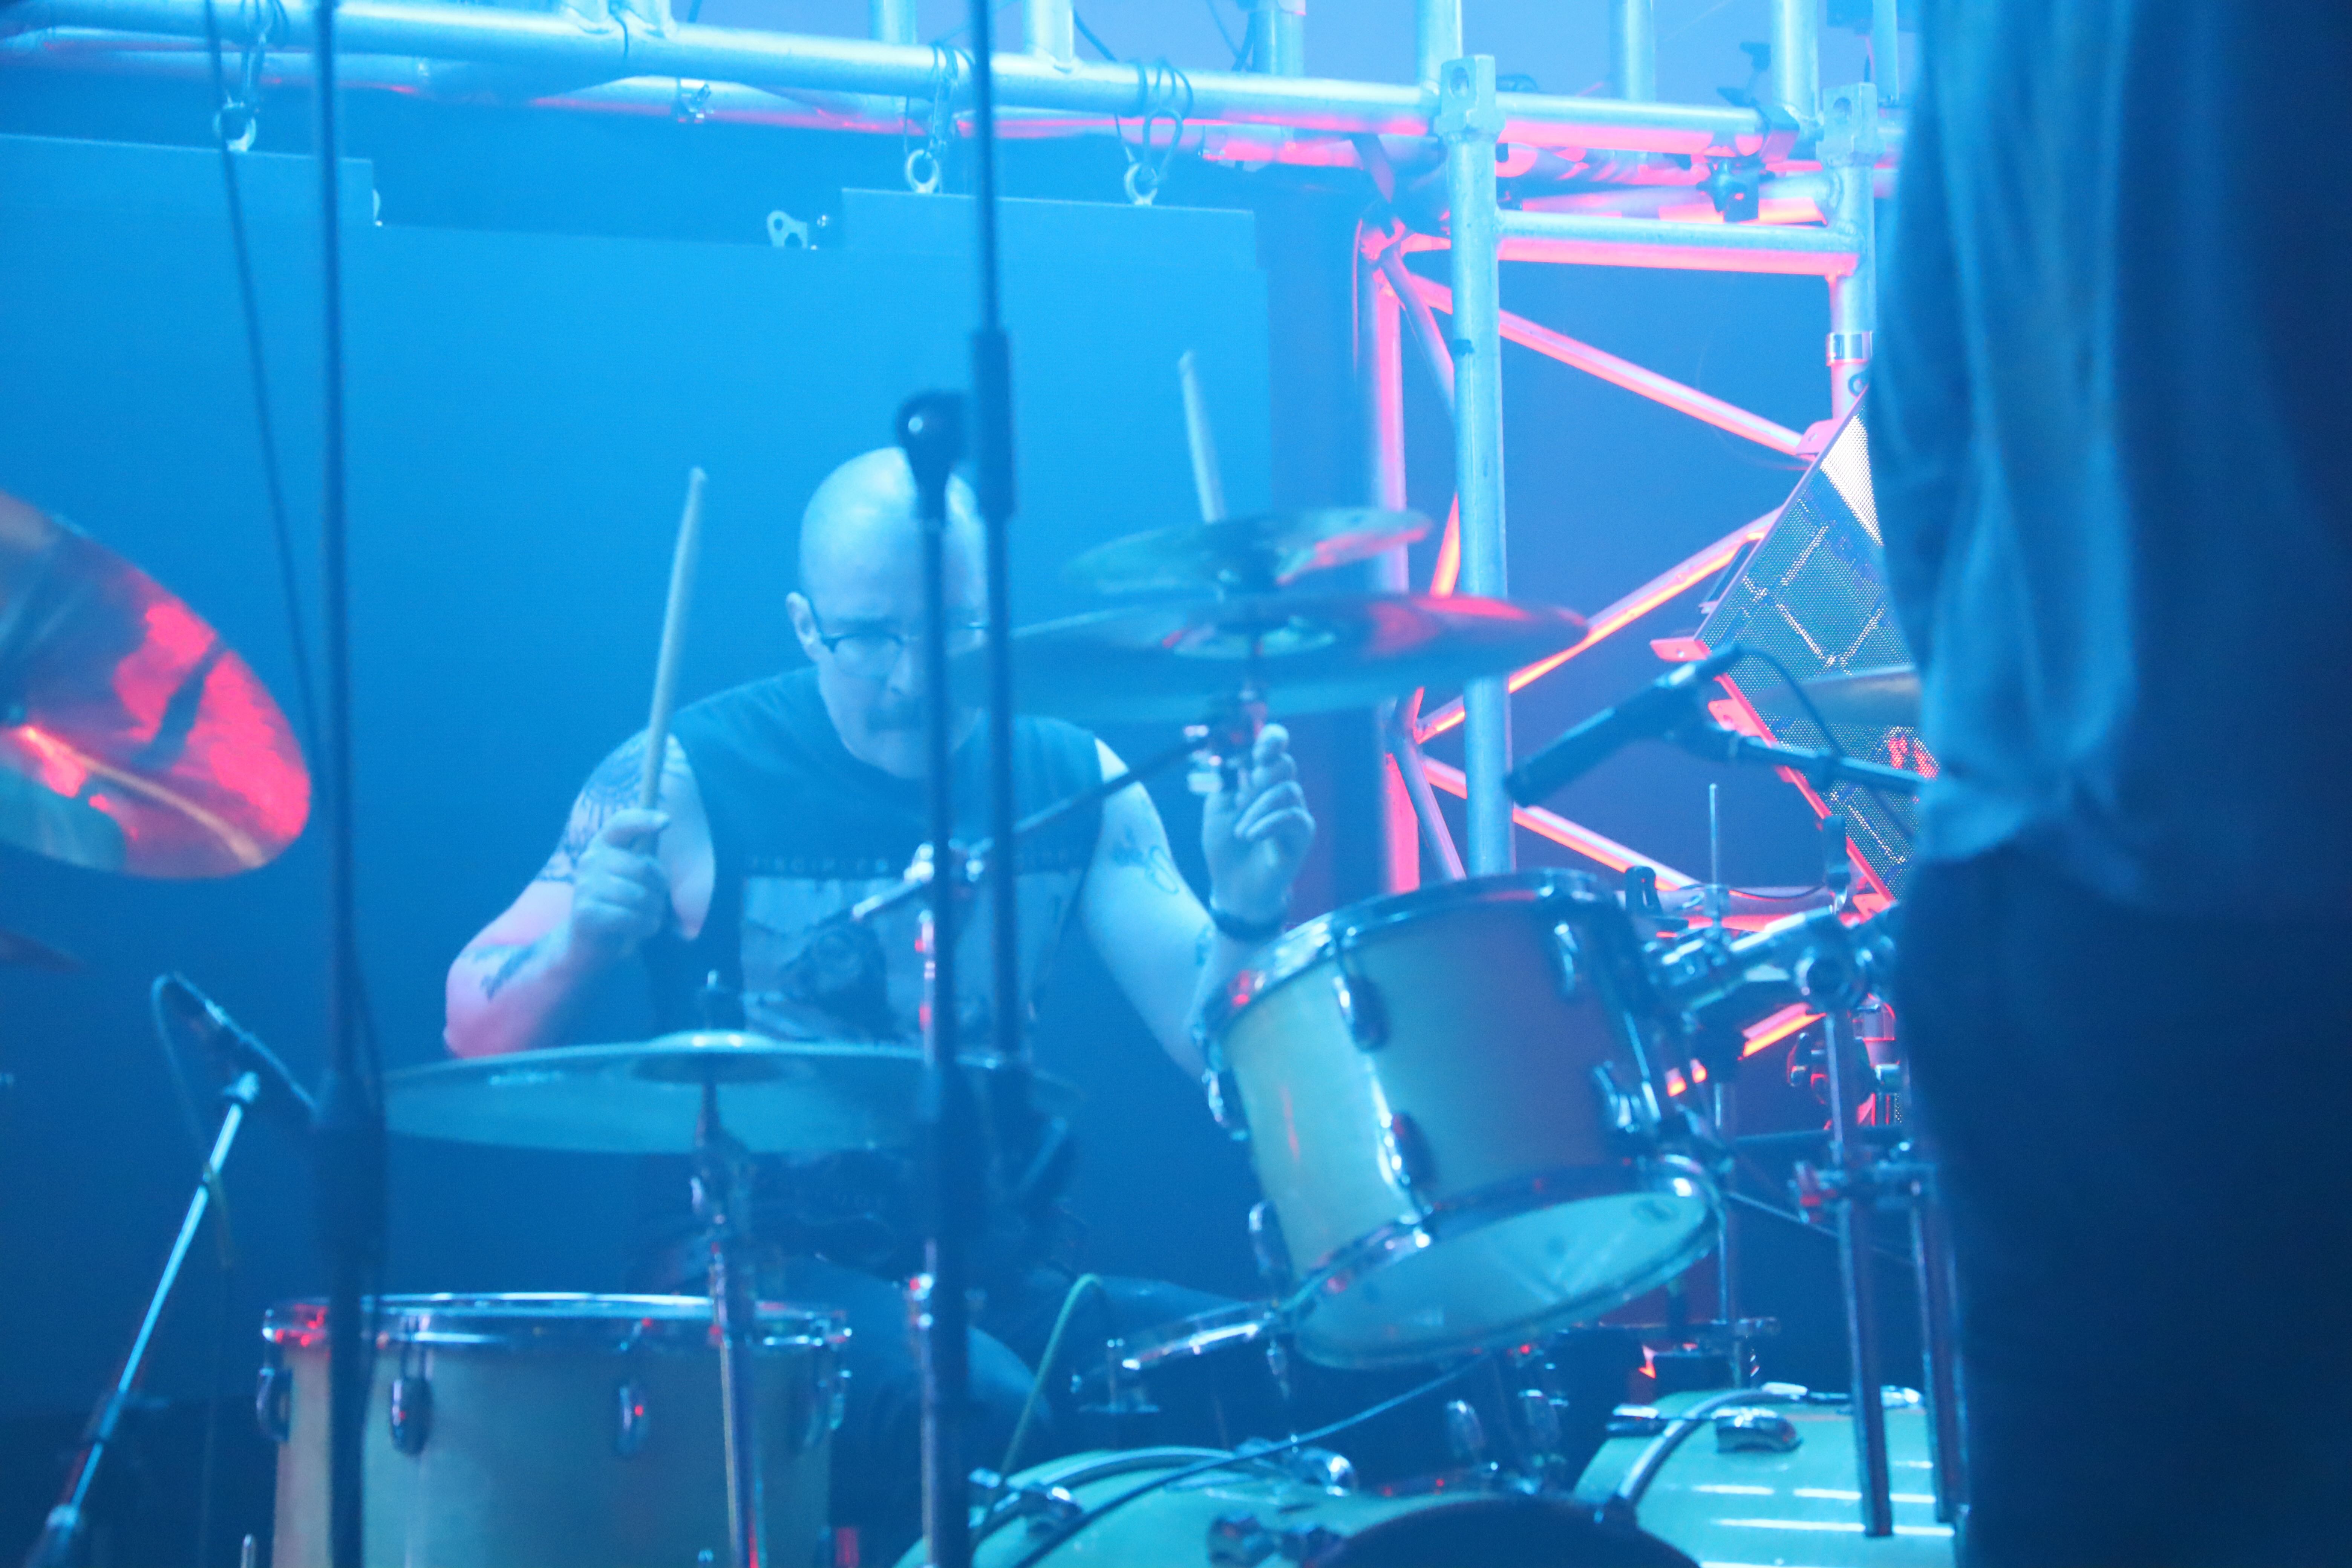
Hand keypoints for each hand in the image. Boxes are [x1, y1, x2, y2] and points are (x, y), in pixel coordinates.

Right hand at [565, 809, 672, 963]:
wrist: (590, 941)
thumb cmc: (621, 903)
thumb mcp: (632, 877)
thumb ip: (645, 858)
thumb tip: (664, 823)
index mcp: (602, 845)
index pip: (621, 823)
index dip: (643, 820)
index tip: (667, 821)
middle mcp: (589, 860)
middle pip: (642, 867)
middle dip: (659, 889)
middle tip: (658, 902)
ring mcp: (584, 886)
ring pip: (639, 896)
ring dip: (654, 912)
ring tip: (650, 917)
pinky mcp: (585, 913)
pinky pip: (629, 918)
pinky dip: (644, 927)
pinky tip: (641, 928)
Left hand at [1202, 723, 1313, 924]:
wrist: (1234, 886)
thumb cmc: (1225, 845)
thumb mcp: (1217, 807)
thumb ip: (1227, 781)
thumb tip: (1240, 760)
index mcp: (1258, 778)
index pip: (1274, 746)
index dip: (1271, 739)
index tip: (1257, 748)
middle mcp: (1280, 790)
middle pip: (1284, 763)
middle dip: (1261, 774)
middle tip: (1241, 795)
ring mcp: (1294, 810)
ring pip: (1287, 790)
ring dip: (1257, 809)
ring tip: (1240, 832)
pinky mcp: (1302, 833)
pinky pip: (1293, 816)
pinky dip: (1268, 824)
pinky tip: (1250, 836)